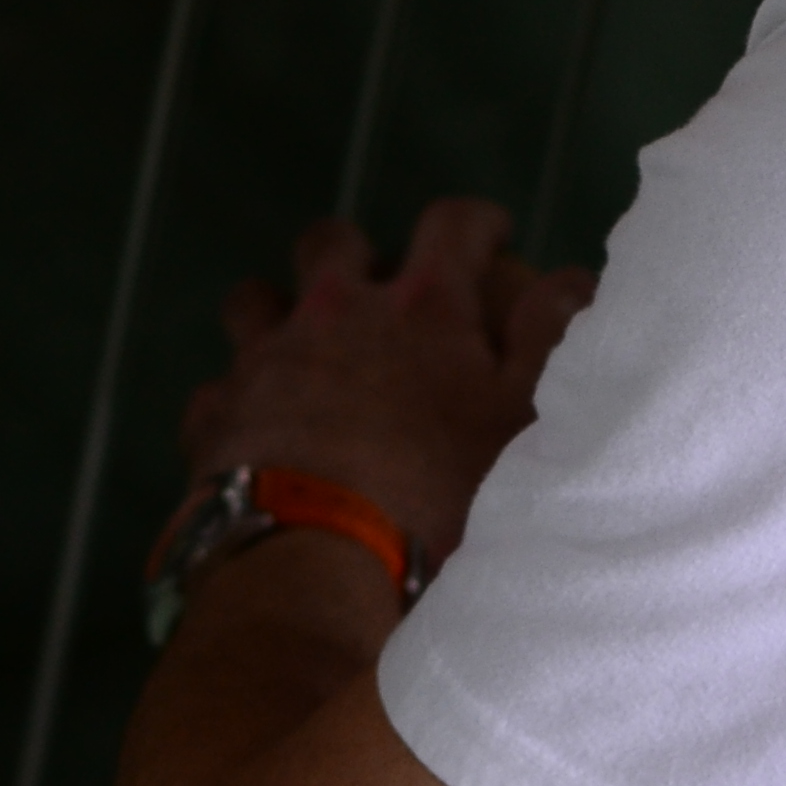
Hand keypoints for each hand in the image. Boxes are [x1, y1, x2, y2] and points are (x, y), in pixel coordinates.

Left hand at [182, 200, 592, 571]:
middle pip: (334, 244)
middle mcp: (334, 312)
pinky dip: (240, 396)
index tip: (490, 234)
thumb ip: (550, 342)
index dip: (474, 222)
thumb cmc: (442, 496)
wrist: (319, 563)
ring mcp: (264, 357)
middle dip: (358, 251)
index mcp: (420, 307)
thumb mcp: (524, 420)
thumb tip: (571, 281)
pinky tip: (256, 425)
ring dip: (280, 309)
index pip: (452, 226)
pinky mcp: (214, 412)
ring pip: (257, 299)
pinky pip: (221, 384)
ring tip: (303, 345)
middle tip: (381, 288)